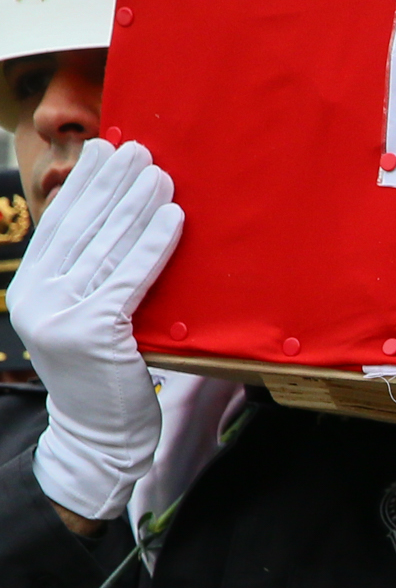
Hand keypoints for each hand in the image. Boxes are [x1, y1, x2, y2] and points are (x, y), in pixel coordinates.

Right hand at [14, 139, 181, 522]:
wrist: (99, 438)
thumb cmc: (105, 377)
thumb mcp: (87, 321)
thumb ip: (92, 281)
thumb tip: (122, 227)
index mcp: (30, 289)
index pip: (60, 225)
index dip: (84, 186)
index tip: (107, 151)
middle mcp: (37, 297)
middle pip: (81, 228)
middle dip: (112, 185)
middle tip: (140, 149)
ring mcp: (61, 314)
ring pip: (106, 248)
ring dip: (136, 206)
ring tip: (160, 174)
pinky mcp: (93, 331)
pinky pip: (130, 278)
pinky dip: (154, 245)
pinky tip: (172, 218)